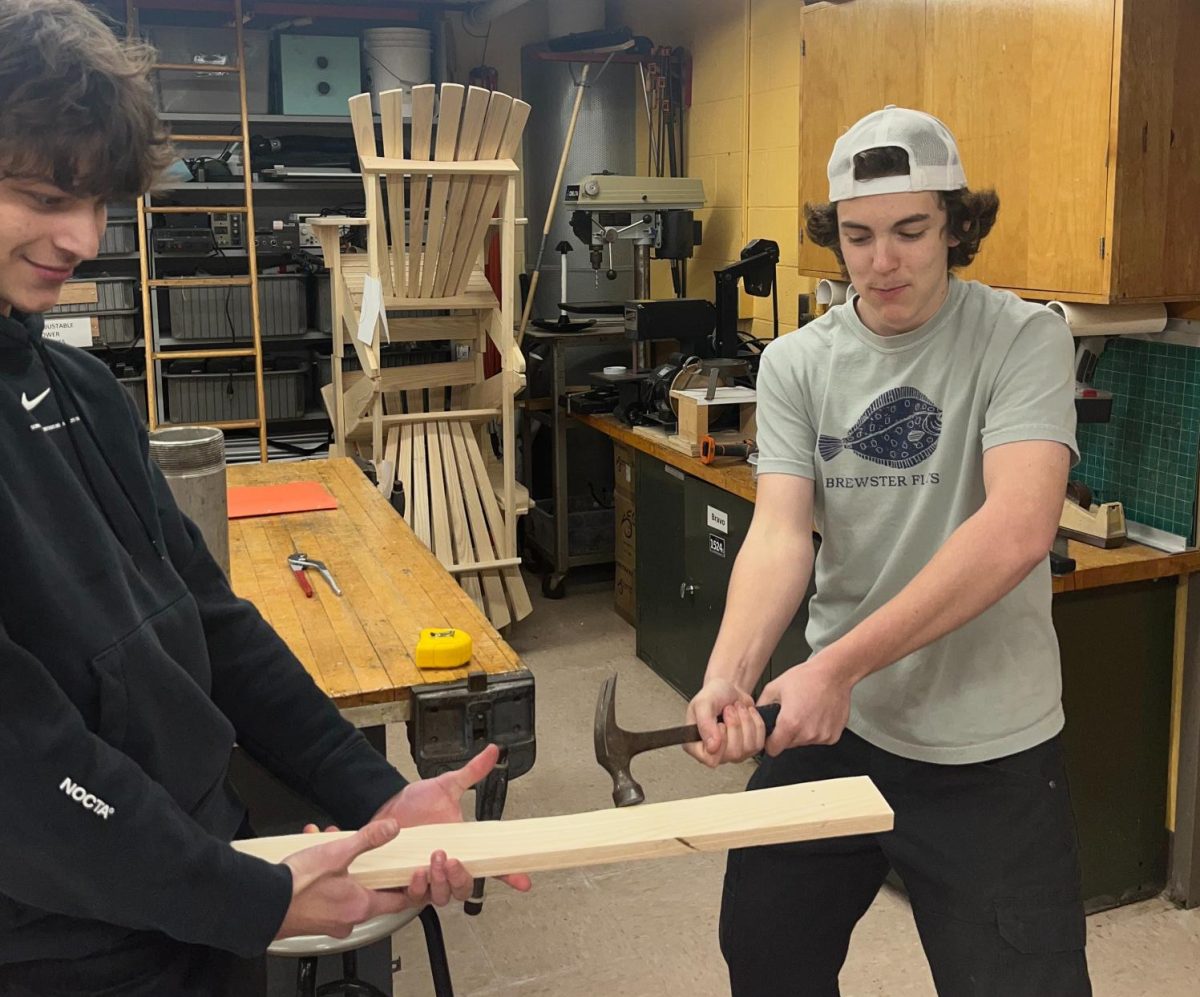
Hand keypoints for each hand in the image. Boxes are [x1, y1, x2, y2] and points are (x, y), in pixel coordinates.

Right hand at [276, 820, 409, 939]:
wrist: (262, 904)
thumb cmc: (296, 886)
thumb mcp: (337, 853)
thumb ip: (368, 839)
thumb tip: (391, 828)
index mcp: (361, 906)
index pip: (400, 902)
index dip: (409, 887)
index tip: (413, 876)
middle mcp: (348, 919)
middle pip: (372, 894)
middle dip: (368, 867)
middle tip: (365, 852)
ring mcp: (329, 922)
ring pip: (347, 891)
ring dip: (342, 867)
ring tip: (330, 845)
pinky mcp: (312, 920)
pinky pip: (328, 896)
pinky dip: (325, 876)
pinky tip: (312, 855)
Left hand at [371, 743, 531, 901]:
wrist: (386, 809)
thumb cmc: (416, 804)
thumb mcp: (446, 786)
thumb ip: (472, 772)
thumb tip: (491, 752)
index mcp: (464, 849)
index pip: (492, 866)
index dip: (510, 875)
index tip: (524, 880)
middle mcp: (448, 866)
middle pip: (466, 889)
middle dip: (462, 878)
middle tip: (453, 859)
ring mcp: (429, 877)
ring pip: (444, 896)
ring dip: (441, 882)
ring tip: (434, 860)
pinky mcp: (407, 884)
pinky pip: (417, 898)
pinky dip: (418, 888)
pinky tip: (417, 872)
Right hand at [684, 677, 763, 766]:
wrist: (729, 689)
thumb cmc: (713, 695)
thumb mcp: (703, 703)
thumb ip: (704, 724)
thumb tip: (712, 747)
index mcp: (696, 746)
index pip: (711, 760)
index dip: (720, 742)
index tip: (720, 724)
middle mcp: (715, 753)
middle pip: (733, 754)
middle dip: (734, 725)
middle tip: (728, 710)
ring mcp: (733, 752)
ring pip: (748, 748)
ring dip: (745, 721)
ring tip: (736, 709)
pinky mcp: (749, 748)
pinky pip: (759, 742)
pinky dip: (756, 723)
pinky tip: (746, 714)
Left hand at [758, 652, 852, 754]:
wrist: (834, 673)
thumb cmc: (807, 677)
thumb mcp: (774, 687)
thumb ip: (761, 705)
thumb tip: (754, 717)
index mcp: (790, 724)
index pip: (773, 750)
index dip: (769, 742)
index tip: (772, 735)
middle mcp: (807, 734)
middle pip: (789, 745)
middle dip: (786, 734)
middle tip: (792, 714)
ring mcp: (822, 736)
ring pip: (804, 742)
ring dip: (802, 732)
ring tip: (806, 711)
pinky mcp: (833, 736)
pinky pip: (818, 739)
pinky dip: (816, 730)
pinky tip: (817, 714)